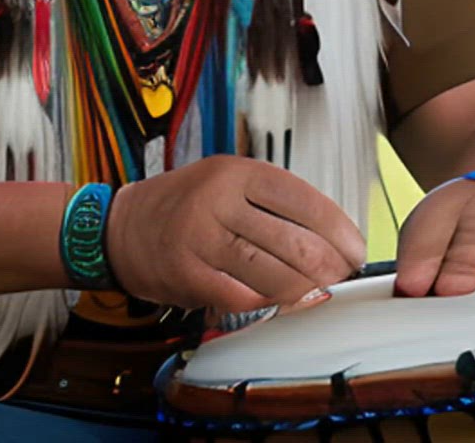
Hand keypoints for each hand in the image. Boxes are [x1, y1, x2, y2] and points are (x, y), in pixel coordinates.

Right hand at [105, 155, 365, 314]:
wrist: (118, 229)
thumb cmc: (184, 207)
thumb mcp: (225, 183)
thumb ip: (272, 204)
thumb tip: (334, 240)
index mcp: (233, 171)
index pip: (304, 201)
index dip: (340, 231)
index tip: (355, 250)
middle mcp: (216, 200)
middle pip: (296, 243)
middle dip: (330, 268)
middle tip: (340, 277)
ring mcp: (199, 238)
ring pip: (275, 275)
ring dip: (306, 291)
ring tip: (316, 292)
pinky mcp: (187, 274)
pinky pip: (245, 297)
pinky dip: (270, 303)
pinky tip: (280, 300)